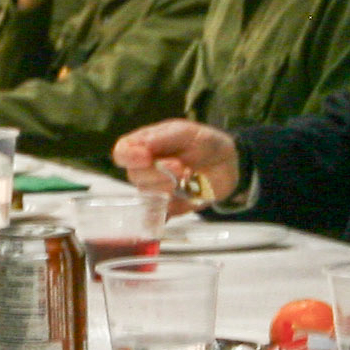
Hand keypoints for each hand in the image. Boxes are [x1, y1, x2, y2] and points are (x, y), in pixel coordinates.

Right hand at [115, 119, 237, 212]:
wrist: (227, 164)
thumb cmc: (203, 143)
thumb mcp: (187, 132)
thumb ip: (164, 137)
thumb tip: (143, 146)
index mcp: (145, 146)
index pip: (123, 152)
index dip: (128, 156)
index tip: (144, 156)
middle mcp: (145, 169)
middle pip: (135, 175)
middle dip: (157, 172)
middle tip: (180, 166)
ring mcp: (155, 190)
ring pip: (148, 194)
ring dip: (168, 187)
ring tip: (188, 177)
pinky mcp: (168, 208)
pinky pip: (156, 217)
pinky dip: (159, 216)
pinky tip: (171, 207)